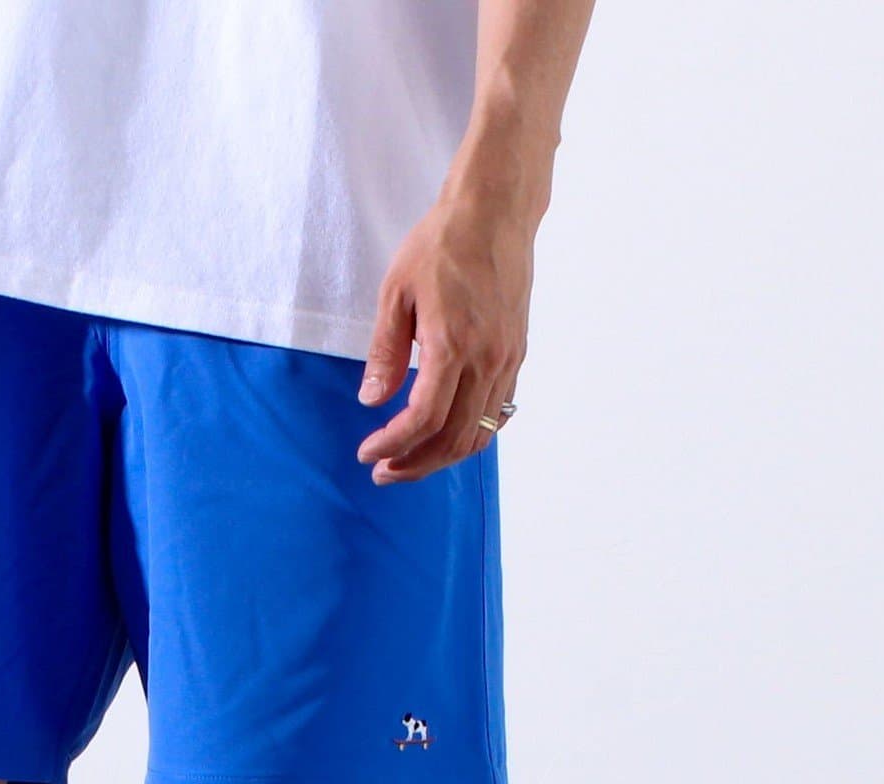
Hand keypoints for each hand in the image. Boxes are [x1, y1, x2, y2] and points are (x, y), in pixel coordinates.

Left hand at [356, 197, 533, 483]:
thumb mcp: (395, 293)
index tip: (368, 452)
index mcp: (453, 345)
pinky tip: (444, 438)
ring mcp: (507, 360)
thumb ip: (385, 353)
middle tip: (383, 471)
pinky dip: (469, 436)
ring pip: (478, 434)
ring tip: (408, 462)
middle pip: (452, 438)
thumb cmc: (441, 245)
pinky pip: (496, 415)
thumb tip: (371, 400)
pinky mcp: (516, 356)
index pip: (424, 419)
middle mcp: (487, 360)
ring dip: (441, 458)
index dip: (393, 445)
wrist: (495, 213)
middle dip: (414, 464)